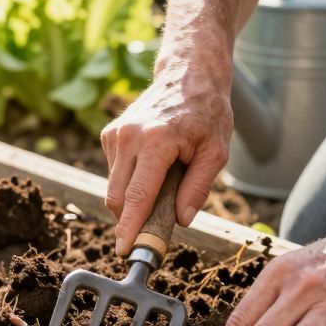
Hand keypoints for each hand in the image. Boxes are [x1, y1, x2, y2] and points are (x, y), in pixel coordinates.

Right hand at [102, 53, 232, 254]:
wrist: (187, 75)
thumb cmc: (206, 112)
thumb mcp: (216, 152)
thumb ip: (198, 187)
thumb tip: (181, 219)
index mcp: (156, 140)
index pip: (138, 195)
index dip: (130, 227)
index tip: (125, 250)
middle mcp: (129, 136)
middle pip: (119, 197)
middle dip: (130, 220)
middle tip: (152, 233)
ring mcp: (116, 134)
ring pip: (114, 187)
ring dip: (133, 199)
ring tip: (163, 185)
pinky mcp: (110, 134)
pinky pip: (114, 173)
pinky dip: (130, 181)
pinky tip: (152, 167)